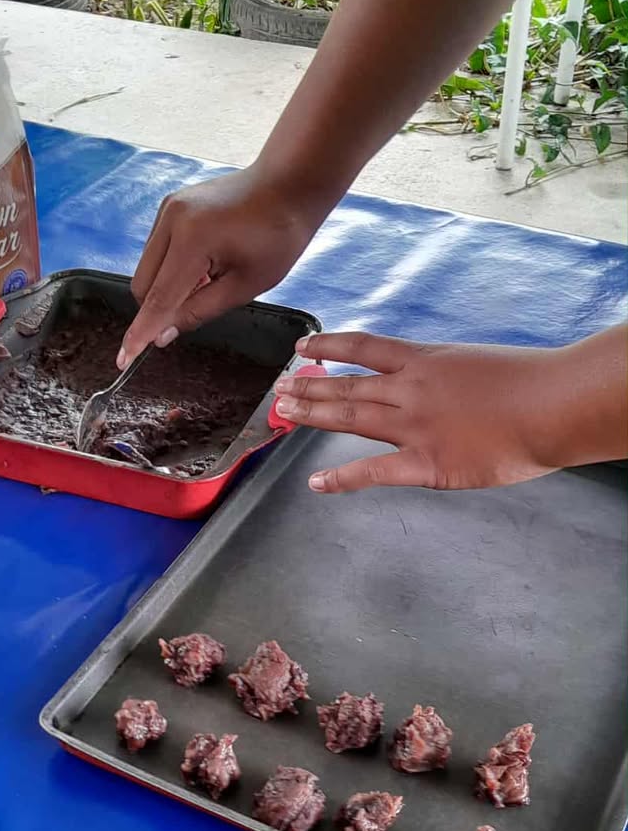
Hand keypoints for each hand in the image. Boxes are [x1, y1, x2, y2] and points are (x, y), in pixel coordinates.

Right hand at [118, 168, 317, 367]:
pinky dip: (171, 267)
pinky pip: (157, 249)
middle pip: (142, 284)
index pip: (158, 299)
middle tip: (191, 314)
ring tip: (210, 279)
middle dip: (158, 308)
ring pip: (147, 267)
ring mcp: (168, 209)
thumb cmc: (277, 235)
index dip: (141, 333)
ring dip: (166, 287)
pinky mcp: (170, 206)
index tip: (123, 359)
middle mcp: (171, 219)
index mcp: (192, 240)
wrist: (287, 185)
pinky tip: (204, 264)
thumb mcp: (245, 286)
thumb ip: (199, 311)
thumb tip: (163, 334)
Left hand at [275, 331, 565, 492]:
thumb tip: (442, 390)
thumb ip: (451, 378)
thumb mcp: (481, 364)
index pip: (365, 348)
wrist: (551, 406)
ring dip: (313, 414)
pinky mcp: (427, 465)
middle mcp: (411, 390)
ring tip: (283, 412)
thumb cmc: (532, 384)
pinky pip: (374, 472)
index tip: (304, 347)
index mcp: (427, 361)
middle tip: (279, 388)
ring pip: (351, 417)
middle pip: (347, 386)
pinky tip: (317, 483)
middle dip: (309, 386)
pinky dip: (342, 479)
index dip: (330, 347)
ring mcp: (415, 427)